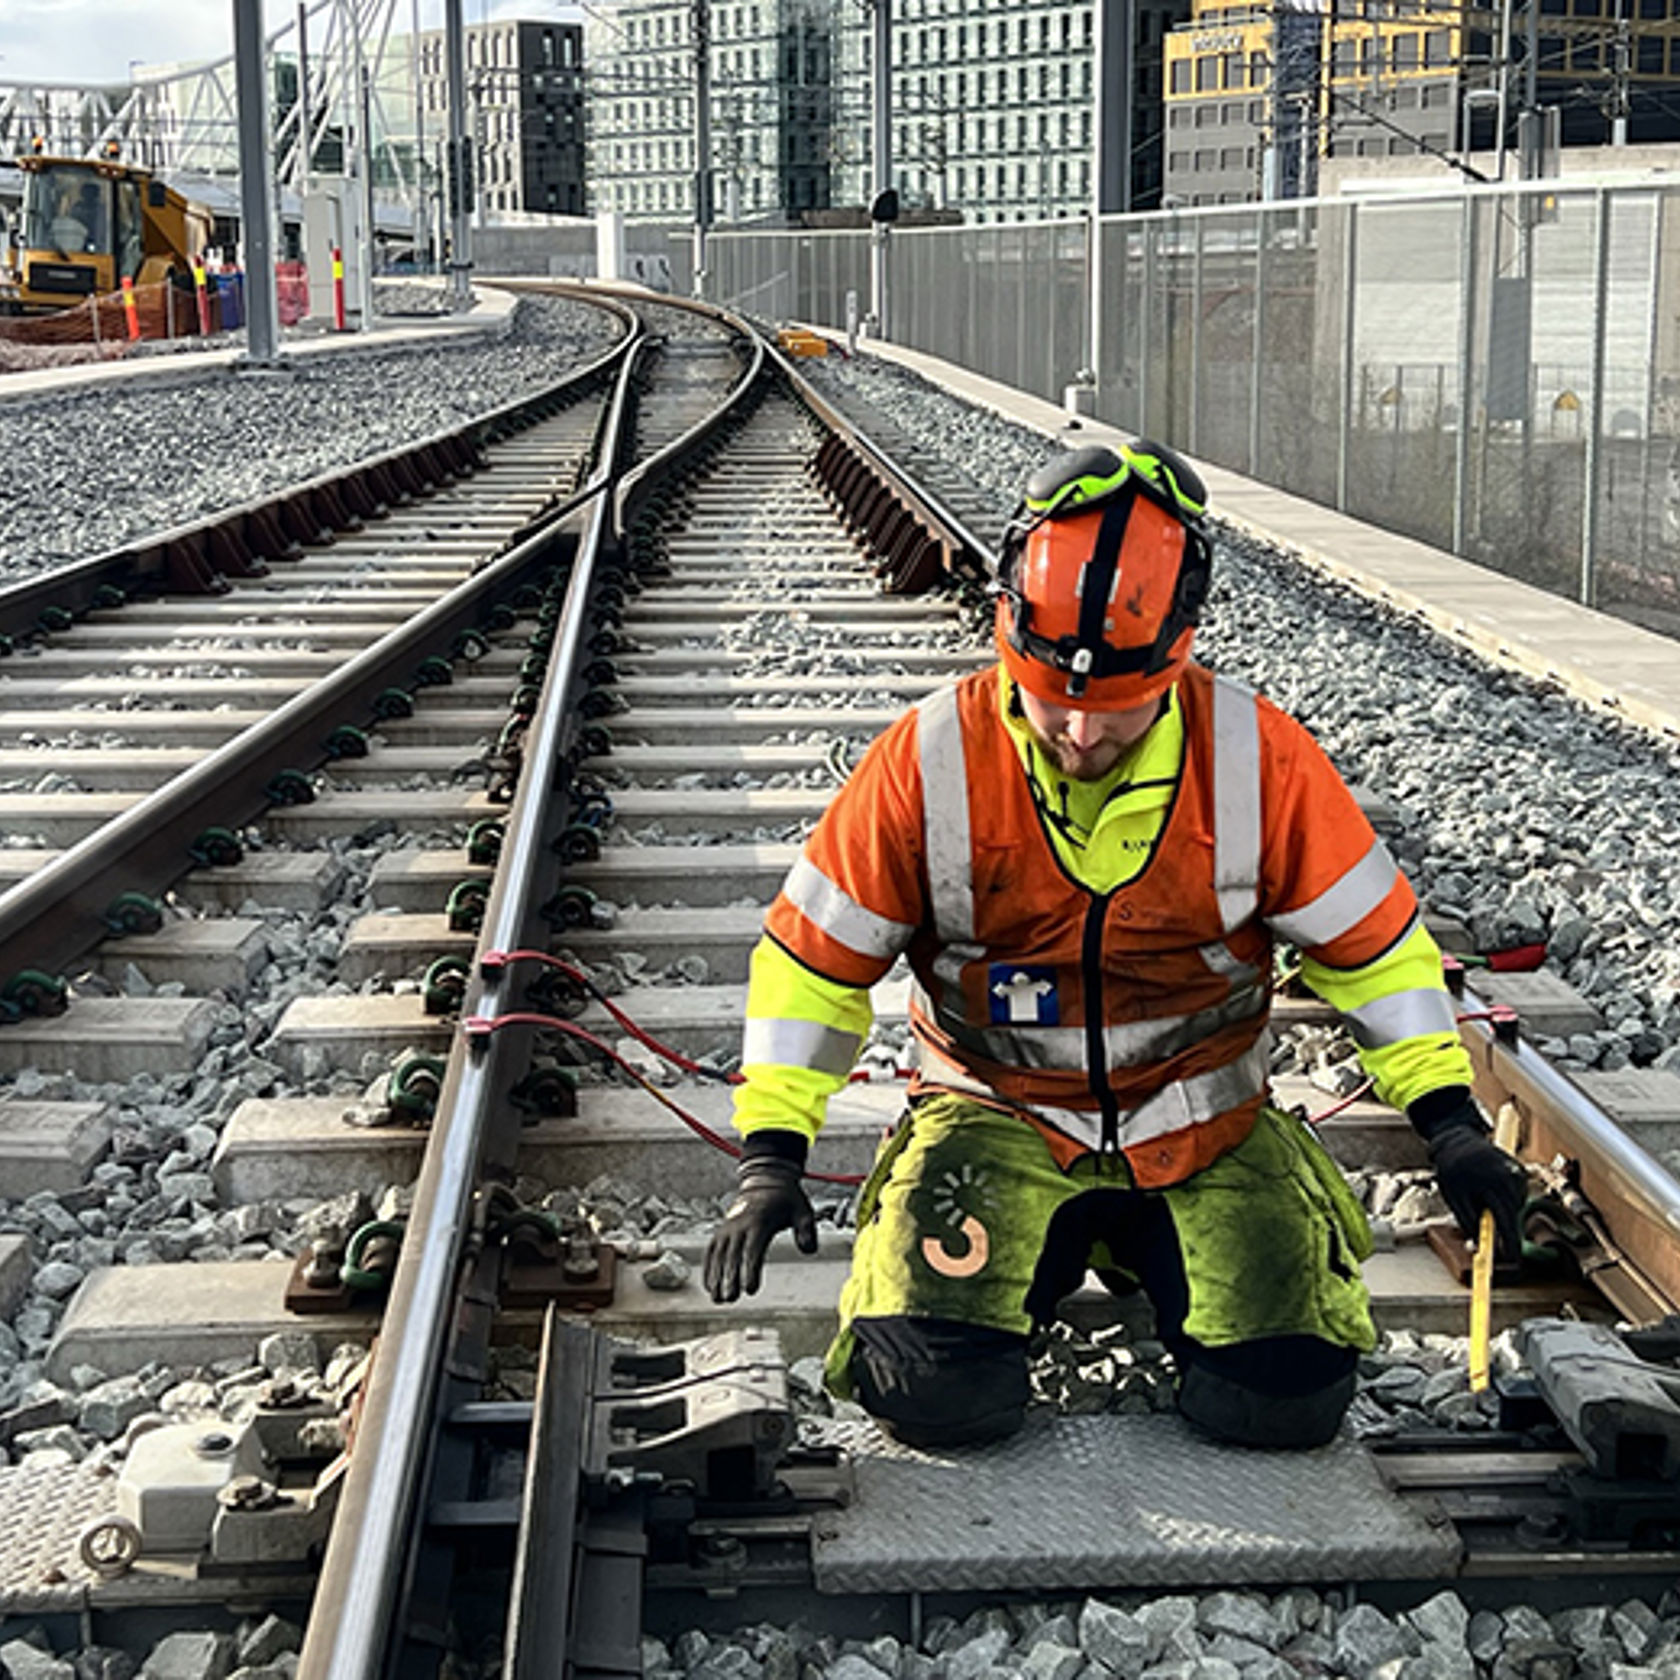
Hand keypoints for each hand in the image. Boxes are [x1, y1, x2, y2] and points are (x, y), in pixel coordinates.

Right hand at [703, 1137, 817, 1302]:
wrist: (765, 1181)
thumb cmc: (785, 1200)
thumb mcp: (802, 1209)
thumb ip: (807, 1229)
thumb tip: (809, 1249)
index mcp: (759, 1221)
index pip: (753, 1249)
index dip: (750, 1270)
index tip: (750, 1289)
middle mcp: (739, 1225)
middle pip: (733, 1255)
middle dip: (730, 1278)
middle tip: (730, 1299)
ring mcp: (727, 1228)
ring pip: (719, 1255)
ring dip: (716, 1277)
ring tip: (718, 1299)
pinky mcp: (721, 1231)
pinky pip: (711, 1251)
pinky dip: (708, 1268)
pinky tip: (709, 1286)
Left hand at [1420, 1099, 1526, 1260]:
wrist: (1458, 1141)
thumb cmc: (1452, 1170)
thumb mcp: (1453, 1197)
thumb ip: (1468, 1221)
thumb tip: (1479, 1246)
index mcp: (1492, 1184)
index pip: (1505, 1220)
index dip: (1510, 1243)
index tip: (1512, 1260)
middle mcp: (1509, 1178)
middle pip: (1513, 1216)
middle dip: (1504, 1231)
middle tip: (1495, 1242)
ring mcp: (1517, 1174)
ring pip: (1515, 1208)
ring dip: (1502, 1213)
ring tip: (1481, 1200)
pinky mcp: (1521, 1172)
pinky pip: (1516, 1197)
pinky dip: (1505, 1202)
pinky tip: (1490, 1192)